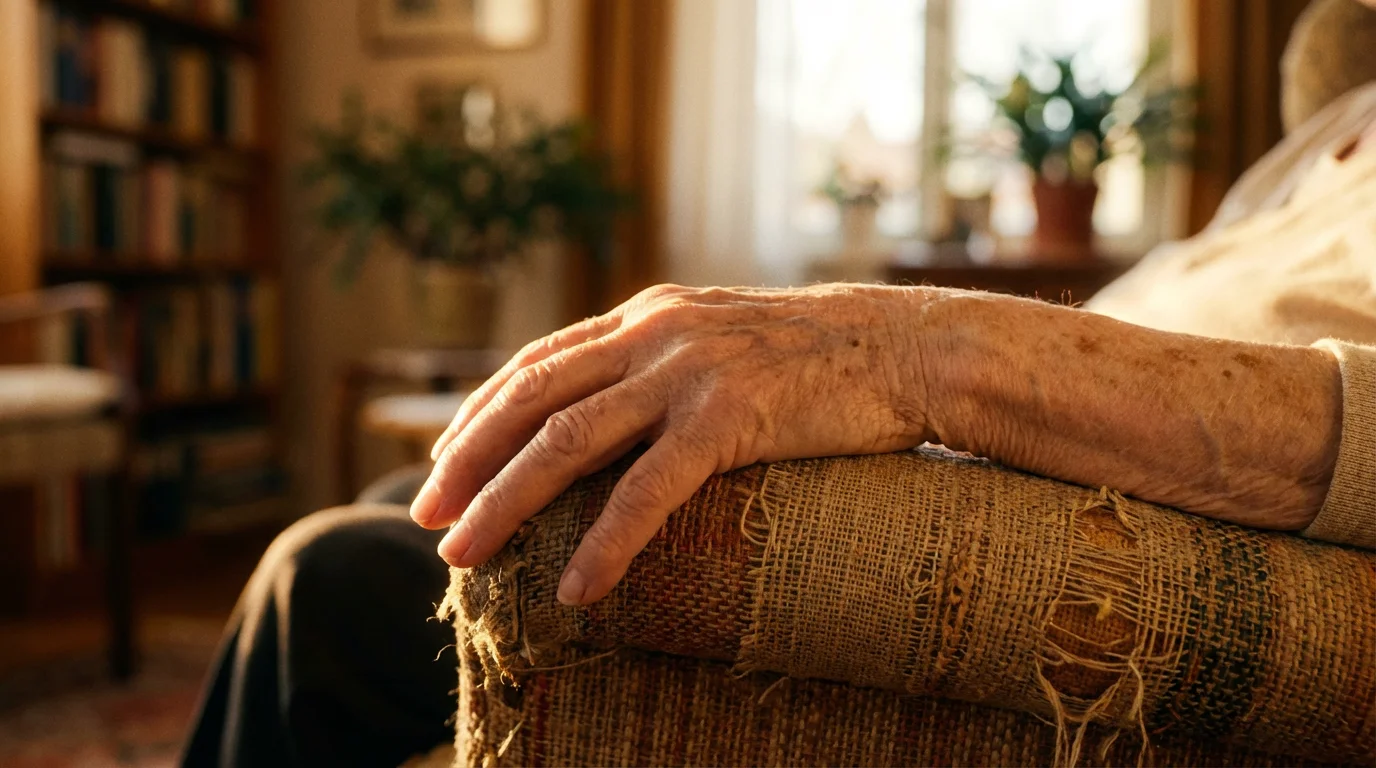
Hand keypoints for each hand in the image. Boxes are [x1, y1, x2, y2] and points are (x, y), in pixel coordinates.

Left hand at [410, 283, 932, 604]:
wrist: (907, 347)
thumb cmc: (818, 357)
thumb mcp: (722, 340)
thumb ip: (659, 362)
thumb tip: (609, 410)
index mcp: (645, 316)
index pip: (535, 365)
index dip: (477, 417)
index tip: (440, 467)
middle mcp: (653, 333)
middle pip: (531, 402)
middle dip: (466, 464)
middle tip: (425, 521)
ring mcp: (688, 371)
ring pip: (568, 442)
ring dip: (506, 504)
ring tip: (466, 559)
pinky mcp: (730, 416)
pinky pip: (647, 489)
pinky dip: (605, 542)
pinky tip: (577, 587)